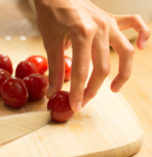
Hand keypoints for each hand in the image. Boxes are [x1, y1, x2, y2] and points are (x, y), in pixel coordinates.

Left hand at [33, 0, 149, 110]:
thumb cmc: (50, 14)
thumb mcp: (50, 43)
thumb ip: (56, 69)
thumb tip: (54, 91)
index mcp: (82, 33)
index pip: (81, 72)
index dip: (78, 92)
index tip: (75, 106)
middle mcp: (100, 28)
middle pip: (102, 68)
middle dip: (92, 89)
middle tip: (84, 101)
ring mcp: (109, 23)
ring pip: (124, 53)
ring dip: (122, 74)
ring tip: (113, 89)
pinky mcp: (111, 20)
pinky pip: (134, 24)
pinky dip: (141, 35)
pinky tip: (140, 47)